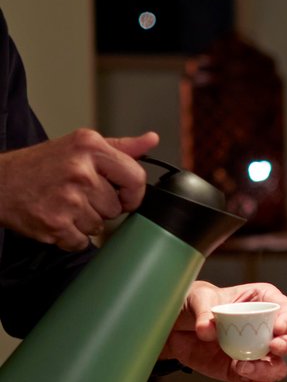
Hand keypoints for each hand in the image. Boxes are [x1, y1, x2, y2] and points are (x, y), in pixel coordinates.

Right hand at [0, 130, 158, 249]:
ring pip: (100, 226)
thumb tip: (151, 139)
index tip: (121, 195)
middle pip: (117, 207)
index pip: (136, 178)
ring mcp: (68, 198)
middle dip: (100, 207)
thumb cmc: (40, 166)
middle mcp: (80, 170)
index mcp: (89, 146)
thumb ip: (120, 147)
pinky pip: (82, 242)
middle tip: (75, 194)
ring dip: (84, 222)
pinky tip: (55, 217)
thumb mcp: (79, 146)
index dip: (132, 193)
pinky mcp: (56, 223)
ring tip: (62, 204)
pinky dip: (70, 236)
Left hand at [162, 281, 286, 381]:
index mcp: (262, 302)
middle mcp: (266, 330)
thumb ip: (203, 310)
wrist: (175, 328)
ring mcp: (257, 353)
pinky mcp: (243, 372)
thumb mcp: (196, 297)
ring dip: (268, 370)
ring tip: (243, 367)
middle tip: (274, 347)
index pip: (286, 309)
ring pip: (279, 366)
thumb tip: (207, 330)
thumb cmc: (192, 303)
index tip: (277, 328)